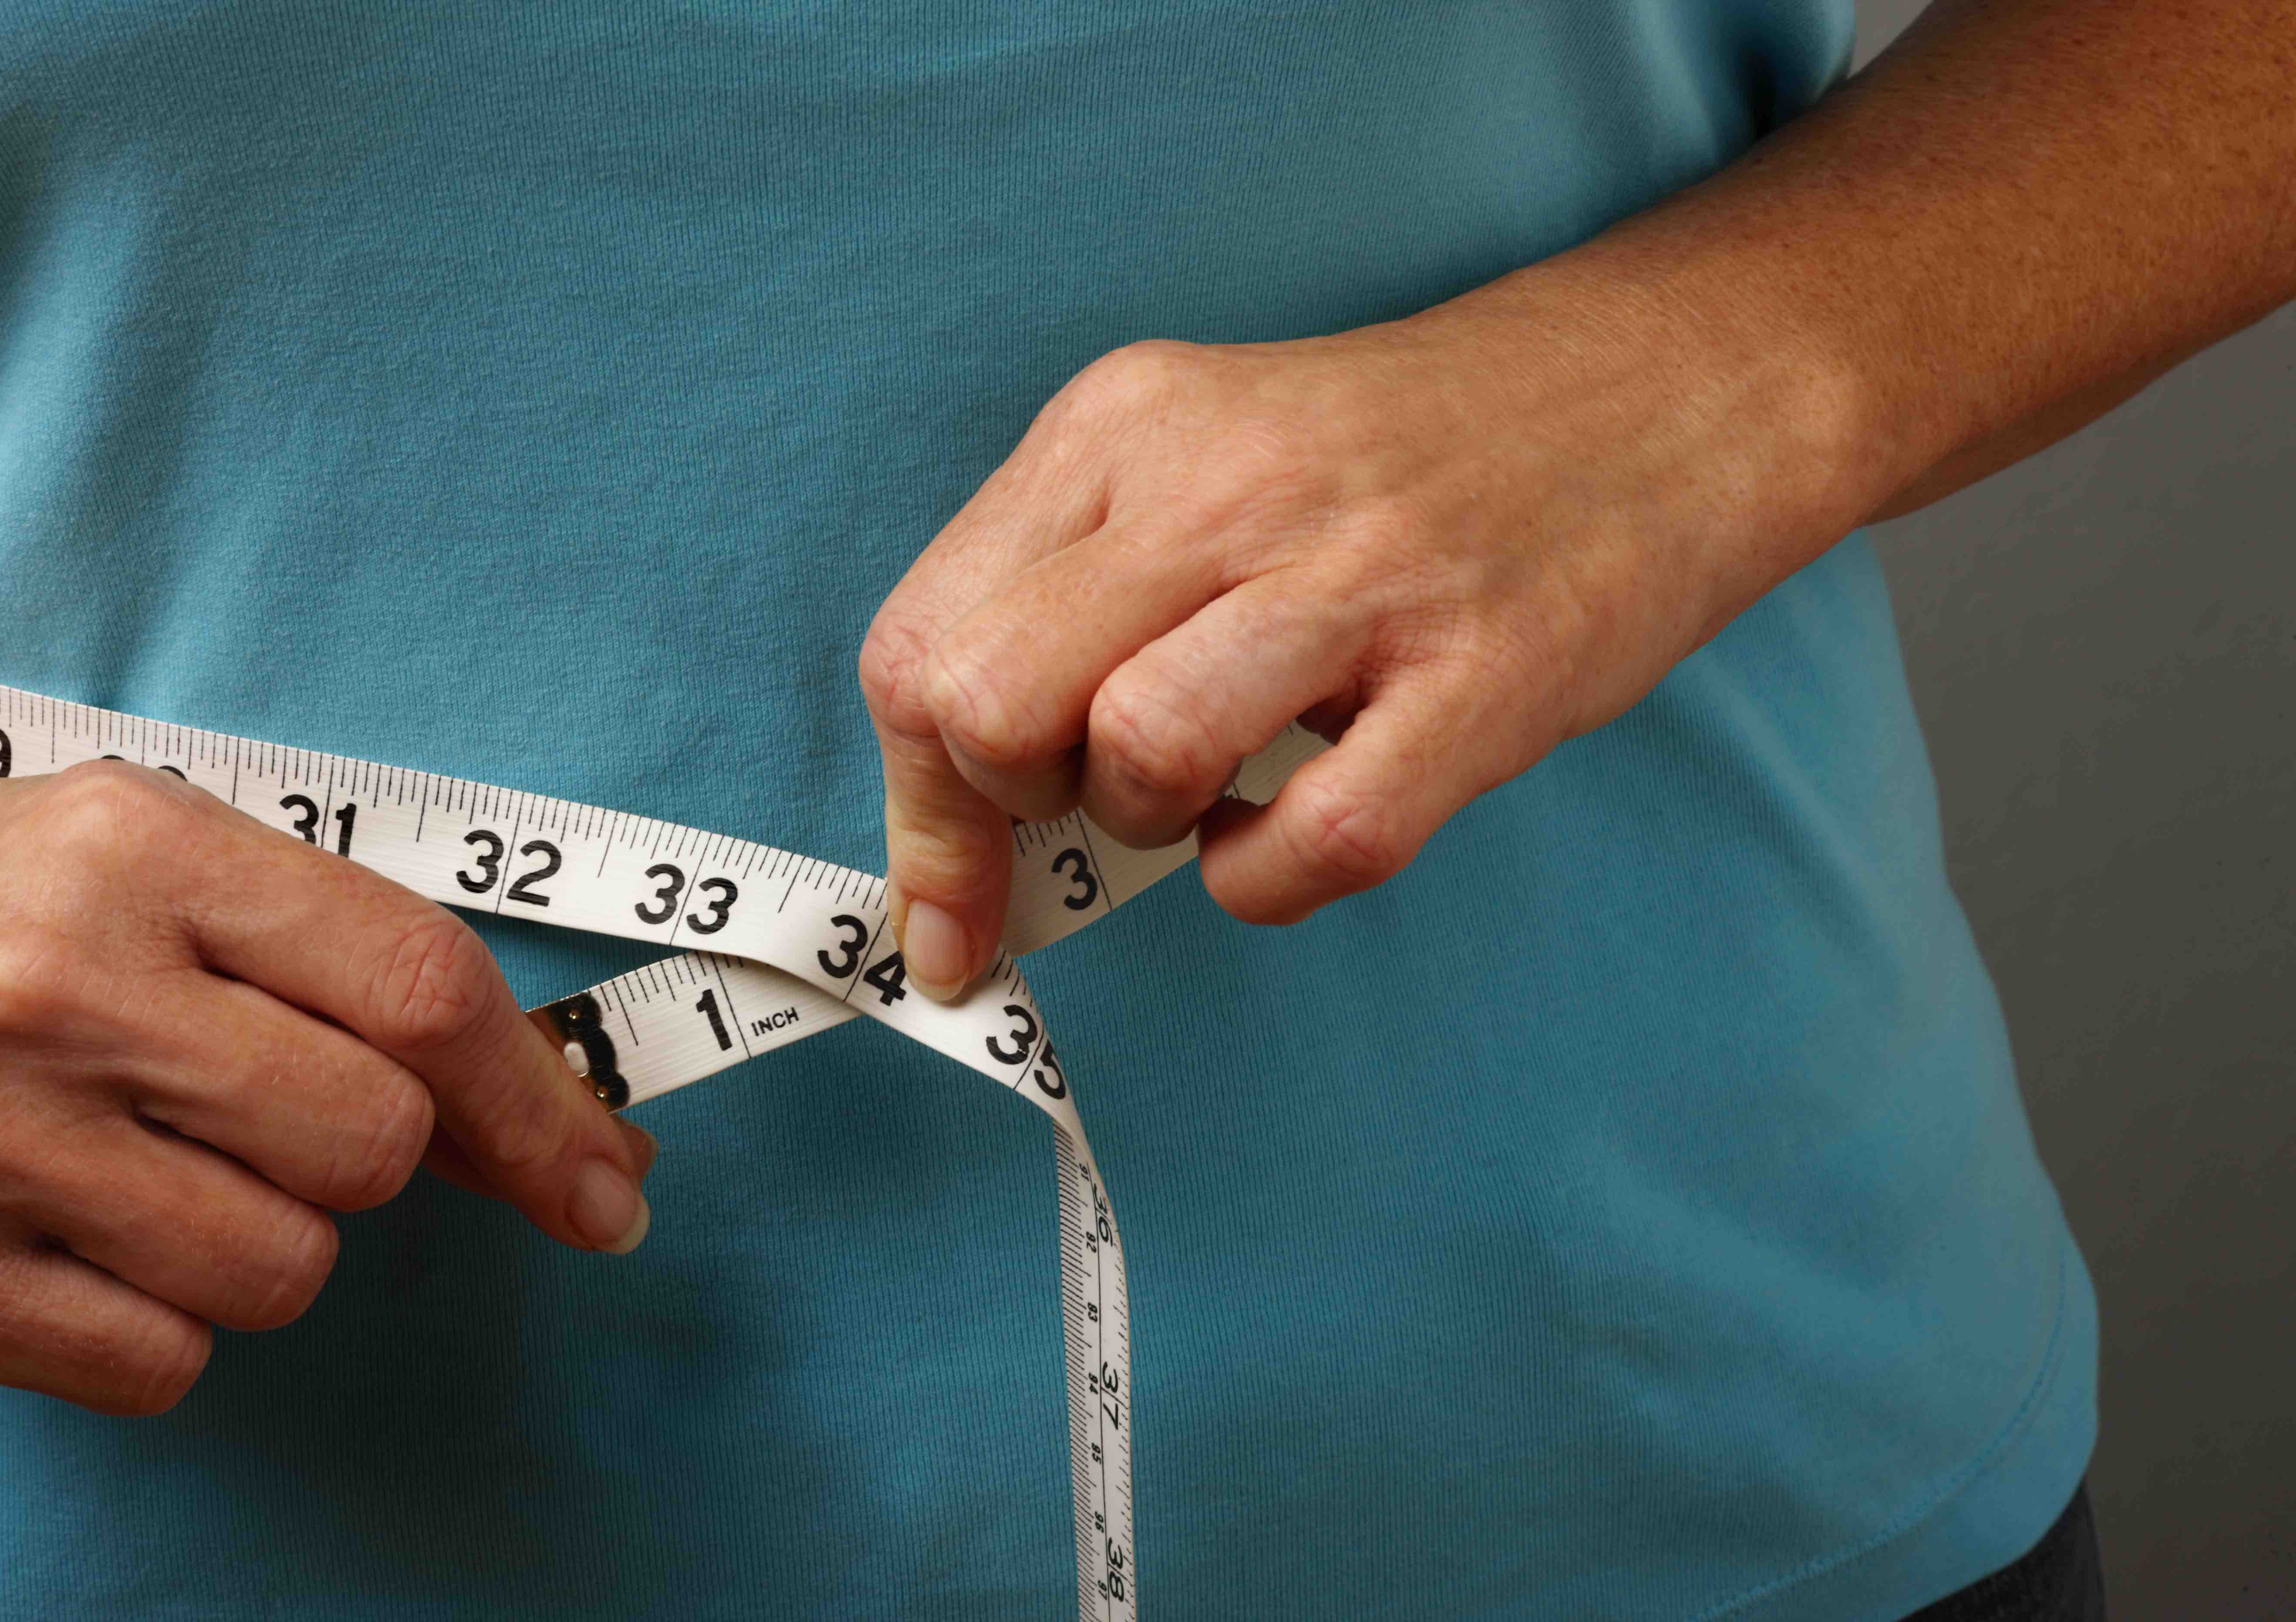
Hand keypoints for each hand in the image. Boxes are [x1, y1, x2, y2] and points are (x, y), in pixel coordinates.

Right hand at [0, 762, 655, 1412]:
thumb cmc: (18, 902)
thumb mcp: (189, 865)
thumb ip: (373, 972)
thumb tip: (571, 1140)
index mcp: (145, 851)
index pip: (423, 992)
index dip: (540, 1102)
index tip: (605, 1178)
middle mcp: (59, 991)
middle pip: (372, 1148)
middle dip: (371, 1148)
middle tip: (273, 1101)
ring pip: (284, 1271)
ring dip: (270, 1232)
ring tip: (165, 1152)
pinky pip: (165, 1364)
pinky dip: (167, 1318)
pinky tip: (97, 1224)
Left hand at [859, 288, 1861, 997]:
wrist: (1656, 390)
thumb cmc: (1391, 470)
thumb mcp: (1192, 472)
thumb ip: (1061, 615)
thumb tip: (954, 847)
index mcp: (1119, 428)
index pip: (919, 646)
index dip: (919, 805)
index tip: (953, 900)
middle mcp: (1217, 483)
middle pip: (989, 703)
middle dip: (1020, 802)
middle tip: (1106, 791)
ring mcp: (1357, 575)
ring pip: (1137, 756)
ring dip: (1154, 824)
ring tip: (1221, 785)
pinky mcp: (1481, 674)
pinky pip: (1312, 844)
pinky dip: (1272, 879)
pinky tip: (1301, 819)